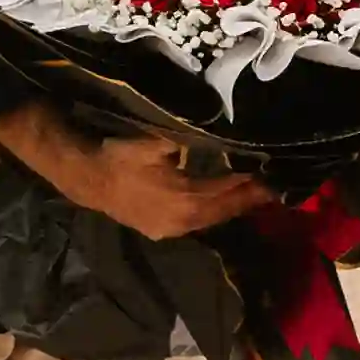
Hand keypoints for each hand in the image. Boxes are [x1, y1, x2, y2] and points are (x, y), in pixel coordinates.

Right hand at [0, 104, 263, 238]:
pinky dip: (213, 209)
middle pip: (225, 210)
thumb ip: (191, 138)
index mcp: (184, 201)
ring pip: (211, 218)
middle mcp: (182, 222)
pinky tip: (221, 198)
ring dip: (232, 205)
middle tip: (274, 185)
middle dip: (249, 198)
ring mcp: (170, 230)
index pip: (230, 192)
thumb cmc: (118, 154)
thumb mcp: (155, 139)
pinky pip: (197, 221)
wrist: (82, 175)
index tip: (277, 177)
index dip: (254, 184)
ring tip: (254, 191)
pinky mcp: (160, 229)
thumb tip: (222, 130)